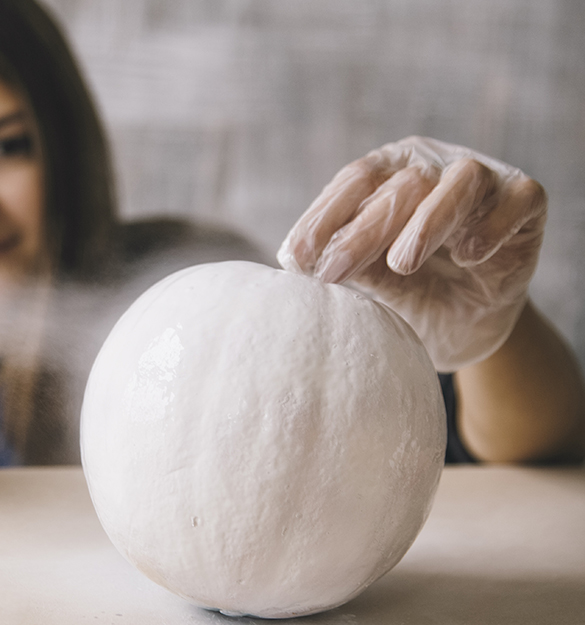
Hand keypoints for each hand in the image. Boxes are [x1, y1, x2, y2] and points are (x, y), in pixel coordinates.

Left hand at [277, 136, 546, 371]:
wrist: (464, 327)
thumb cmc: (409, 292)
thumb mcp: (371, 279)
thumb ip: (344, 261)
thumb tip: (295, 256)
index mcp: (387, 172)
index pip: (354, 181)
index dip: (324, 216)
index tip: (297, 258)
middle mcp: (432, 164)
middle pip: (399, 186)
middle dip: (361, 232)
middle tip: (332, 274)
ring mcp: (483, 178)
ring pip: (458, 182)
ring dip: (427, 222)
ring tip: (402, 263)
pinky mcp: (525, 200)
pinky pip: (515, 201)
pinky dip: (491, 226)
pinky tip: (469, 256)